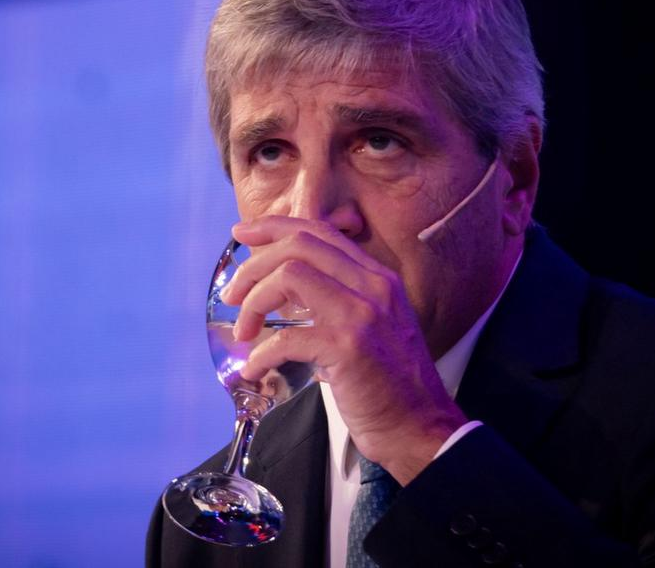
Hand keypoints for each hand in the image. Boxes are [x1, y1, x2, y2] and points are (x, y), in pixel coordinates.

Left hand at [219, 216, 468, 483]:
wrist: (421, 428)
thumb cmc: (390, 384)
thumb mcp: (370, 327)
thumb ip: (334, 301)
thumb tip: (282, 291)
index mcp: (377, 277)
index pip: (319, 232)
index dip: (274, 227)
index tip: (241, 232)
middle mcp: (373, 286)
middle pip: (298, 246)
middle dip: (253, 266)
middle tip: (232, 296)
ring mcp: (362, 314)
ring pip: (289, 276)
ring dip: (254, 302)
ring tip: (244, 332)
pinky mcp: (349, 348)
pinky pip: (287, 337)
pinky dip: (262, 353)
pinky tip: (255, 369)